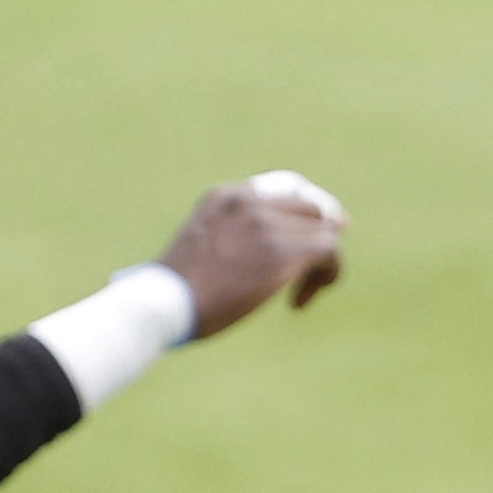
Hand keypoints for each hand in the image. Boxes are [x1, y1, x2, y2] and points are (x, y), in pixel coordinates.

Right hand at [159, 172, 346, 337]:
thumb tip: (256, 267)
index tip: (321, 231)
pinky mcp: (282, 253)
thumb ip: (226, 245)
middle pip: (311, 207)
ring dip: (321, 264)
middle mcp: (249, 202)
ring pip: (325, 230)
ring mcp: (266, 224)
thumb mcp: (197, 254)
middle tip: (310, 274)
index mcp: (225, 196)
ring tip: (300, 294)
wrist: (162, 302)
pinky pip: (330, 252)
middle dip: (318, 238)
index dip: (307, 211)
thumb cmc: (170, 294)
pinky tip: (299, 303)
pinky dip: (327, 276)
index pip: (285, 189)